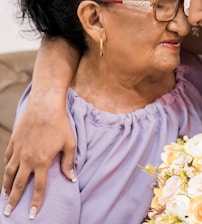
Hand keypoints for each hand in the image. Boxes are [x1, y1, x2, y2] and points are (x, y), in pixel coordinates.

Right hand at [2, 91, 75, 217]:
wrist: (45, 107)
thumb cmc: (61, 125)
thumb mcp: (69, 144)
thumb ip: (68, 163)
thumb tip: (71, 179)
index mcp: (42, 162)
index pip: (39, 188)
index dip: (36, 202)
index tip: (31, 215)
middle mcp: (27, 159)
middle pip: (19, 184)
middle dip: (14, 200)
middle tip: (8, 212)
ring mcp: (18, 150)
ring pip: (9, 173)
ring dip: (6, 186)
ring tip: (4, 196)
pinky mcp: (14, 142)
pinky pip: (7, 159)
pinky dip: (6, 168)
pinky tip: (7, 174)